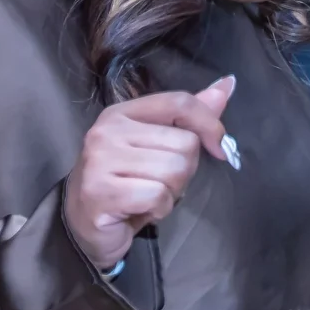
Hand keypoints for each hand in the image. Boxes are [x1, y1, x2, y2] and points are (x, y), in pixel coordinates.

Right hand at [62, 75, 234, 269]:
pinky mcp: (99, 192)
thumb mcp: (157, 145)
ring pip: (175, 171)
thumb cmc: (125, 184)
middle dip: (183, 170)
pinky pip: (158, 196)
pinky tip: (139, 210)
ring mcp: (99, 161)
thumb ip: (188, 116)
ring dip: (171, 192)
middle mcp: (106, 131)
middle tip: (157, 182)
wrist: (83, 225)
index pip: (179, 102)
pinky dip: (158, 209)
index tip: (219, 148)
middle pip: (185, 143)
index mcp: (120, 114)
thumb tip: (227, 84)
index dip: (210, 125)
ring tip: (148, 196)